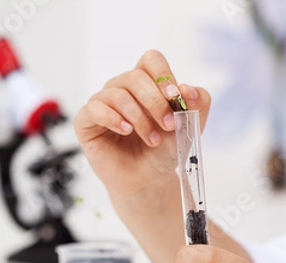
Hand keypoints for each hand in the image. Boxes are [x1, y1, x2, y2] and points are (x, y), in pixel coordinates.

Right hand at [74, 50, 210, 199]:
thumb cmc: (164, 150)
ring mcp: (103, 103)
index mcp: (147, 84)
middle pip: (135, 77)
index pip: (151, 60)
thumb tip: (189, 88)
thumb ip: (198, 105)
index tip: (175, 97)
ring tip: (153, 140)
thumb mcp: (189, 127)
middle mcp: (122, 88)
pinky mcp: (87, 121)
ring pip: (118, 94)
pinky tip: (126, 131)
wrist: (149, 179)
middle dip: (156, 103)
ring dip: (140, 118)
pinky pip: (94, 108)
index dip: (163, 75)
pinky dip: (113, 118)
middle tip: (169, 125)